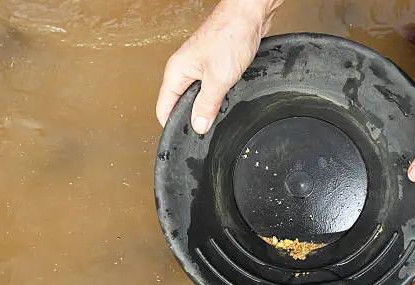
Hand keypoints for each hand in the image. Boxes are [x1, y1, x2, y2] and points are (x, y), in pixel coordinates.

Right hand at [156, 0, 283, 134]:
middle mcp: (184, 70)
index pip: (164, 108)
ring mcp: (199, 68)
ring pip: (197, 97)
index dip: (173, 126)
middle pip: (180, 105)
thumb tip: (198, 126)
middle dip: (192, 119)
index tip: (186, 139)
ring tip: (216, 116)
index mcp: (176, 72)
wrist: (250, 14)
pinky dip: (218, 97)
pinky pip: (211, 89)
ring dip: (207, 108)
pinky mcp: (214, 66)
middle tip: (205, 130)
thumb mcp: (218, 78)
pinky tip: (227, 100)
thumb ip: (207, 105)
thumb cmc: (231, 34)